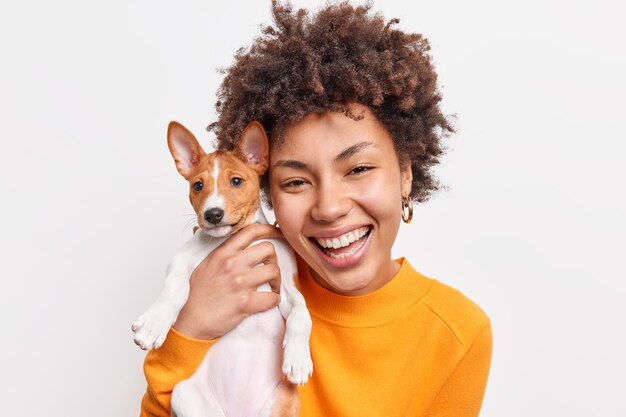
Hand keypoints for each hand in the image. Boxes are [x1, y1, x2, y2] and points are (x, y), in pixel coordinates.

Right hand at [173, 224, 282, 339]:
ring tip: (271, 287)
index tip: (277, 233)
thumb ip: (211, 249)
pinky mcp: (246, 302)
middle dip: (274, 259)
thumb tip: (200, 229)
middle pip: (268, 249)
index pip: (251, 231)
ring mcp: (240, 283)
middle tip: (269, 269)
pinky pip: (273, 297)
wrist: (191, 321)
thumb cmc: (196, 295)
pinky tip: (268, 301)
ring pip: (274, 271)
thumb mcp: (201, 265)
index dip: (269, 230)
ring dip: (276, 280)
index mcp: (223, 253)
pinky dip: (274, 300)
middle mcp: (232, 264)